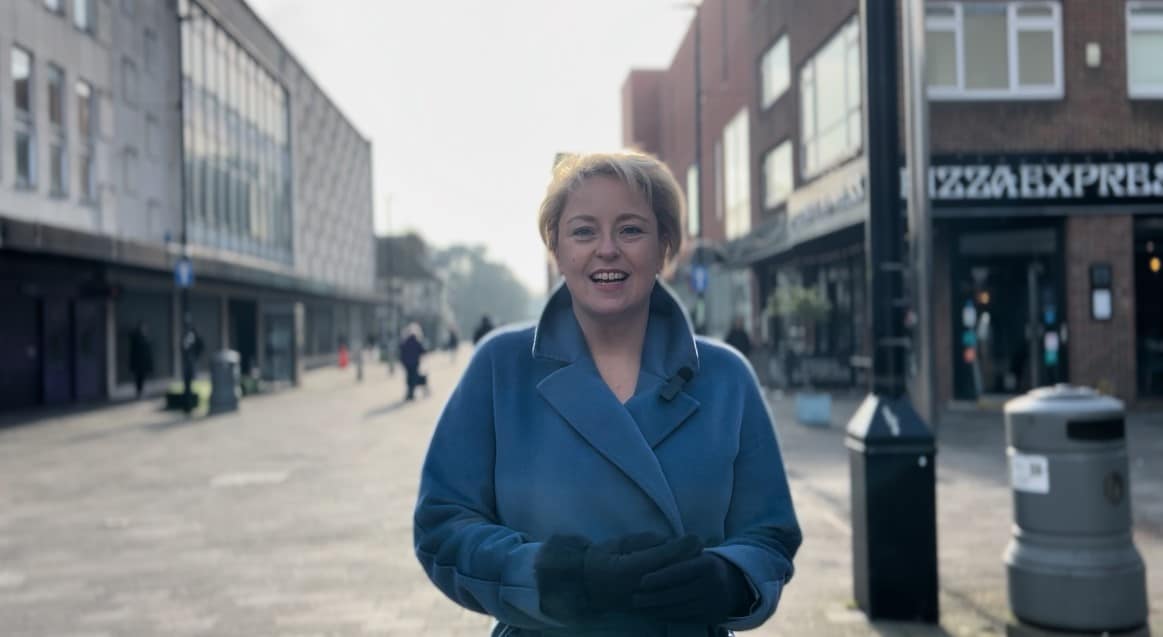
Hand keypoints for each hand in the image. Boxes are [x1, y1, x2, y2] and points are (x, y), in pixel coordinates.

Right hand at [535, 532, 702, 619]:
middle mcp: (640, 587)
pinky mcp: (646, 607)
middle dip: (690, 558)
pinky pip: (669, 598)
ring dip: (688, 572)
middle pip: (673, 572)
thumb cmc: (602, 557)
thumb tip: (671, 541)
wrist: (585, 584)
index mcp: (631, 568)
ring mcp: (644, 600)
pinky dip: (680, 587)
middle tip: (702, 544)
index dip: (683, 546)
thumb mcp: (621, 542)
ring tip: (697, 558)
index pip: (664, 557)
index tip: (696, 536)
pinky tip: (687, 577)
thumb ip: (646, 542)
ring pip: (674, 587)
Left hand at [632, 552, 753, 623]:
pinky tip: (654, 613)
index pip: (679, 572)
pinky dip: (668, 616)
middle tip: (634, 598)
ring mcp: (714, 603)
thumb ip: (678, 552)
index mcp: (708, 565)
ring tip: (640, 607)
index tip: (641, 581)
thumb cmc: (703, 563)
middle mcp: (713, 585)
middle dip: (653, 598)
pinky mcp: (713, 617)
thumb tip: (652, 550)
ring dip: (657, 609)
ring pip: (680, 609)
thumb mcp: (696, 553)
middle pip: (677, 594)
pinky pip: (686, 619)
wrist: (732, 583)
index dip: (659, 578)